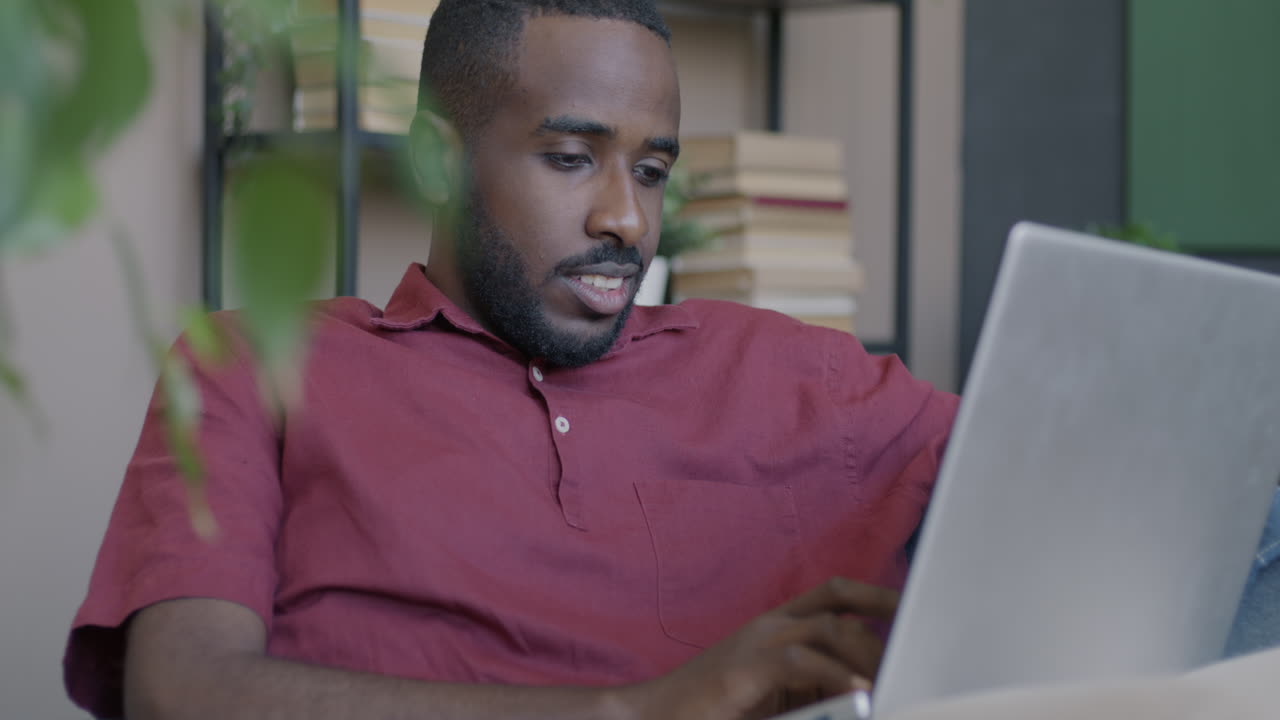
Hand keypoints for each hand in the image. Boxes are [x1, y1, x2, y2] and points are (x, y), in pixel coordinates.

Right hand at [621, 577, 897, 719]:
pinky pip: (799, 661)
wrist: (651, 716)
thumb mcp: (778, 698)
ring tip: (889, 681)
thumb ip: (816, 690)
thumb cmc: (715, 711)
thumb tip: (866, 691)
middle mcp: (769, 625)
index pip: (836, 594)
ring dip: (865, 655)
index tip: (916, 609)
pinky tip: (859, 691)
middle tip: (911, 663)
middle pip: (840, 608)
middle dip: (882, 634)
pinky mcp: (743, 668)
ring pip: (827, 629)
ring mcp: (755, 642)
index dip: (878, 595)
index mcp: (777, 626)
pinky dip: (835, 675)